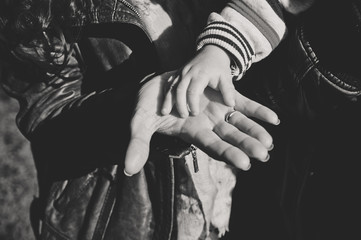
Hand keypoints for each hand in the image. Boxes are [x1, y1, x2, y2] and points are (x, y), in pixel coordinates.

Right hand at [124, 71, 279, 175]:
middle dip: (246, 145)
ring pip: (238, 123)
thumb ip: (137, 143)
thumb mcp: (140, 122)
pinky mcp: (221, 97)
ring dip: (254, 131)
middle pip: (229, 137)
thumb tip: (128, 170)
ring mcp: (215, 110)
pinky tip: (274, 118)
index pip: (211, 144)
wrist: (157, 84)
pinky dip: (257, 110)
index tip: (245, 162)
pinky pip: (243, 103)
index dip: (227, 152)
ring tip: (270, 142)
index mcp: (191, 131)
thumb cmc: (146, 105)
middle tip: (264, 154)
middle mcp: (206, 124)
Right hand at [161, 45, 234, 116]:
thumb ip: (228, 91)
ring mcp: (180, 72)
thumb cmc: (219, 68)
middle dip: (179, 103)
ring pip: (171, 86)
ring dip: (167, 100)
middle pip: (179, 89)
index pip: (193, 90)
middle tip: (182, 116)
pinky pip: (168, 84)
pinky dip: (164, 94)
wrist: (212, 52)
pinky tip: (162, 104)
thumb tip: (231, 105)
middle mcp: (188, 73)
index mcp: (200, 75)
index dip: (192, 103)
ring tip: (164, 112)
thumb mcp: (226, 78)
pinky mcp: (176, 74)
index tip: (195, 113)